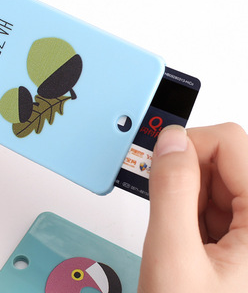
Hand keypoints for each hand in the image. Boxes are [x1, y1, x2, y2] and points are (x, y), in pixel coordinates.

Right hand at [138, 123, 247, 292]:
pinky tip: (187, 242)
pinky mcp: (244, 239)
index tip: (159, 168)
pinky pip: (214, 204)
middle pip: (225, 160)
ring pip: (216, 181)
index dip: (188, 147)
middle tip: (169, 214)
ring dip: (187, 198)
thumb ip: (170, 190)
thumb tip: (171, 140)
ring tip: (180, 237)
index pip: (230, 143)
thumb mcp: (173, 258)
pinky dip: (191, 213)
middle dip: (186, 178)